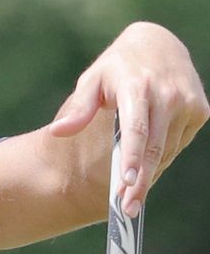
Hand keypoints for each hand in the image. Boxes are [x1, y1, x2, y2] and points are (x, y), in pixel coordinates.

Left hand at [49, 22, 208, 217]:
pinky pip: (177, 142)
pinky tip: (146, 165)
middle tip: (126, 208)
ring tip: (132, 198)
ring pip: (166, 149)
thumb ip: (78, 108)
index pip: (136, 128)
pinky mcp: (199, 110)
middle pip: (154, 147)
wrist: (157, 45)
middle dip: (141, 181)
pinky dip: (161, 156)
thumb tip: (58, 132)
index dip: (133, 157)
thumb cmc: (115, 68)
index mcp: (138, 87)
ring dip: (150, 174)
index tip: (127, 182)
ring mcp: (188, 103)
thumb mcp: (92, 81)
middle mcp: (168, 95)